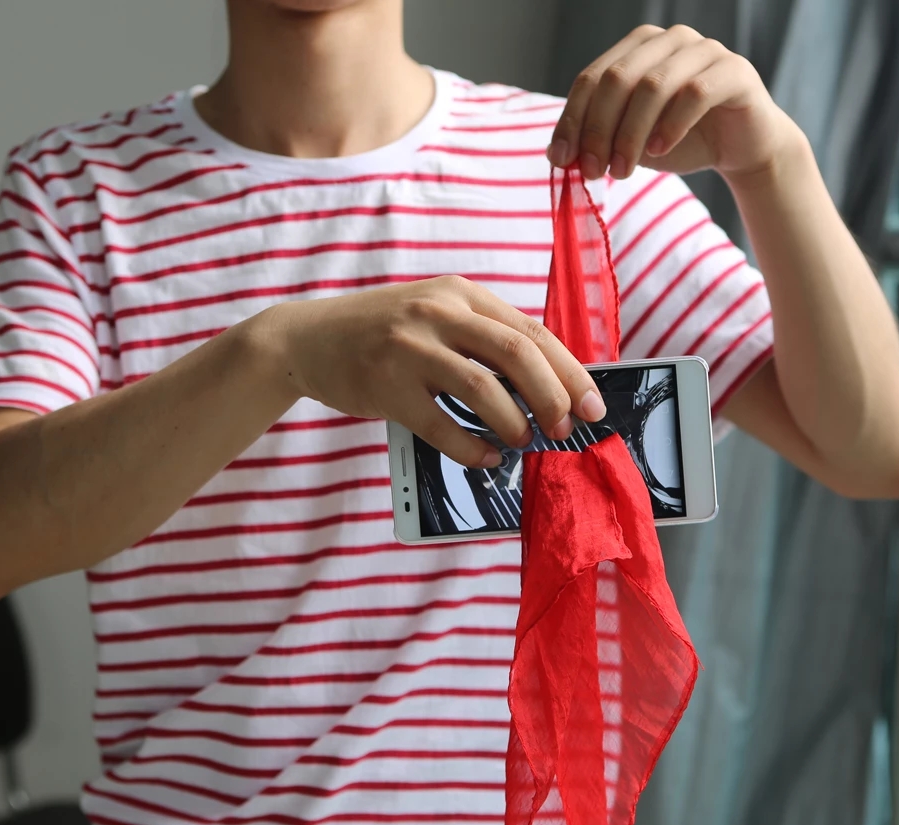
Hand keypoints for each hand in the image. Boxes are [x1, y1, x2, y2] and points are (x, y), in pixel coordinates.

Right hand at [266, 276, 606, 467]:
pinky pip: (443, 426)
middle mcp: (438, 313)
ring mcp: (410, 349)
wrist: (307, 338)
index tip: (592, 405)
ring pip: (485, 390)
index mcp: (460, 293)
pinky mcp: (386, 387)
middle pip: (518, 355)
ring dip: (515, 423)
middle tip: (563, 428)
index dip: (570, 372)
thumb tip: (546, 382)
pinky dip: (472, 448)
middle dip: (553, 398)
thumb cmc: (380, 331)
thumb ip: (482, 337)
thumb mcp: (434, 314)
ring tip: (523, 441)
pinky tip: (485, 456)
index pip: (532, 331)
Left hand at [548, 23, 799, 181]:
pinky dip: (670, 126)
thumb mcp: (629, 142)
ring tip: (621, 171)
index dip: (572, 120)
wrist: (737, 148)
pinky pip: (694, 94)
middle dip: (597, 130)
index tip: (560, 160)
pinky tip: (659, 152)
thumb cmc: (678, 140)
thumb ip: (597, 141)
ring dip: (630, 135)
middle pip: (617, 79)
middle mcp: (668, 40)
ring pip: (652, 86)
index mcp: (637, 49)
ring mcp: (703, 50)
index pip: (591, 78)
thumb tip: (556, 154)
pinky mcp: (733, 71)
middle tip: (592, 172)